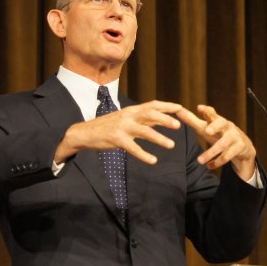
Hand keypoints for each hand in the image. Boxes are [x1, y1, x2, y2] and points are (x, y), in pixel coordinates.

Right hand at [55, 100, 182, 164]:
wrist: (85, 132)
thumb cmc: (108, 126)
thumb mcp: (126, 119)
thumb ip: (141, 119)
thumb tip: (160, 119)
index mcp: (132, 110)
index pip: (152, 105)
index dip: (167, 106)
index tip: (181, 108)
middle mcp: (128, 116)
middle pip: (150, 114)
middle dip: (165, 119)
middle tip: (179, 124)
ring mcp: (122, 127)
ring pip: (144, 131)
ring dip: (159, 138)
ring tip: (171, 145)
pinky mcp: (117, 139)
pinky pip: (133, 148)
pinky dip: (144, 154)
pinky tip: (153, 160)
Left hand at [176, 104, 256, 180]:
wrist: (243, 147)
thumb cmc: (219, 134)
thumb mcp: (206, 128)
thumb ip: (192, 120)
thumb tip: (177, 111)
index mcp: (217, 120)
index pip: (212, 113)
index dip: (206, 111)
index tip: (199, 108)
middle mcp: (227, 126)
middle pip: (221, 123)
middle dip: (215, 126)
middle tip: (207, 131)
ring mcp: (234, 136)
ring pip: (222, 145)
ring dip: (210, 153)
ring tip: (199, 161)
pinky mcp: (239, 147)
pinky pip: (227, 156)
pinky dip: (217, 162)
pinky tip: (209, 166)